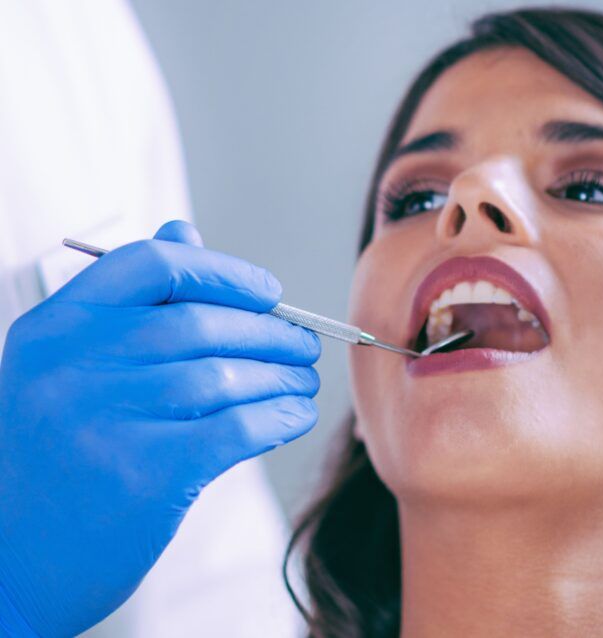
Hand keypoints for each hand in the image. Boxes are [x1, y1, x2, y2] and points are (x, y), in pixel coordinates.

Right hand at [0, 221, 320, 636]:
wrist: (18, 559)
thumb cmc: (59, 452)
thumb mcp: (70, 367)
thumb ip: (131, 300)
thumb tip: (186, 231)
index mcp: (55, 327)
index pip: (151, 265)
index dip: (222, 271)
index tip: (269, 293)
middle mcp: (71, 366)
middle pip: (199, 324)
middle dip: (269, 332)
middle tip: (304, 344)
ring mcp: (104, 419)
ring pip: (224, 375)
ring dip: (280, 375)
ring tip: (304, 380)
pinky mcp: (143, 474)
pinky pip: (235, 427)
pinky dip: (278, 417)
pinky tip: (295, 415)